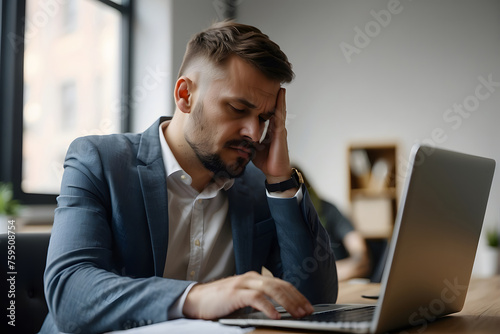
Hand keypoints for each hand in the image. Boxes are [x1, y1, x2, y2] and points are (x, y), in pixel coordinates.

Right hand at [182, 271, 313, 319]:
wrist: (195, 300)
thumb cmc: (219, 302)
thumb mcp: (243, 299)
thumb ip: (258, 300)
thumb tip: (280, 310)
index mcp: (254, 278)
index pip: (281, 284)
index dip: (296, 294)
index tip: (308, 305)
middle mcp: (251, 278)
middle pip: (280, 285)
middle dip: (296, 298)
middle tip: (308, 311)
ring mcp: (242, 284)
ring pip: (271, 289)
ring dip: (287, 302)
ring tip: (298, 314)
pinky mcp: (234, 293)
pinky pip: (255, 298)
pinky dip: (268, 307)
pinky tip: (276, 315)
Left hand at [252, 88, 292, 184]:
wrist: (274, 173)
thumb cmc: (266, 161)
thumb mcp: (253, 148)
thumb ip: (248, 140)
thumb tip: (238, 135)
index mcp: (270, 131)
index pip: (268, 114)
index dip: (266, 104)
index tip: (263, 92)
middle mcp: (276, 128)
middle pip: (275, 109)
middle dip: (274, 98)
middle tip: (272, 84)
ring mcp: (280, 130)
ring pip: (279, 110)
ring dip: (279, 98)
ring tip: (278, 86)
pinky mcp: (281, 133)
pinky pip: (280, 117)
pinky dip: (280, 106)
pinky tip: (280, 97)